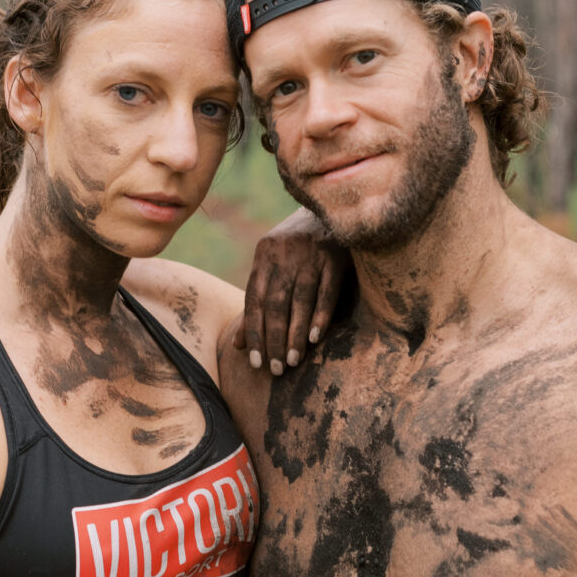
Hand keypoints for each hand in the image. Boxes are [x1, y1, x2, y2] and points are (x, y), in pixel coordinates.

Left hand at [235, 208, 349, 374]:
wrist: (332, 207)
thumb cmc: (298, 247)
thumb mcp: (274, 267)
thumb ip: (258, 304)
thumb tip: (240, 347)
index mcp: (264, 254)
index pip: (254, 300)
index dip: (253, 332)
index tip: (255, 361)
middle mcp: (284, 253)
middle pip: (275, 303)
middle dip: (274, 339)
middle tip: (276, 369)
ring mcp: (311, 253)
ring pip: (299, 301)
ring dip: (295, 334)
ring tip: (292, 362)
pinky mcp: (335, 255)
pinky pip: (326, 291)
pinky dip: (320, 316)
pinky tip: (314, 339)